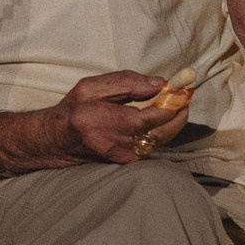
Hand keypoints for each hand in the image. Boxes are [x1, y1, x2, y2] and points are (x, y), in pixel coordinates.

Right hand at [42, 71, 189, 163]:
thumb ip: (126, 82)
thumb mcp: (91, 87)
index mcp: (105, 122)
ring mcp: (124, 157)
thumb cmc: (73, 109)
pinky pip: (154, 144)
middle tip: (186, 96)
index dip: (172, 104)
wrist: (58, 141)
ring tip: (178, 103)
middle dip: (180, 113)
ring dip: (175, 121)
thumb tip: (159, 84)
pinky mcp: (128, 162)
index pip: (151, 117)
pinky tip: (164, 117)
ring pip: (162, 140)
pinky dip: (163, 130)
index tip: (183, 89)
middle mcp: (117, 144)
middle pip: (163, 132)